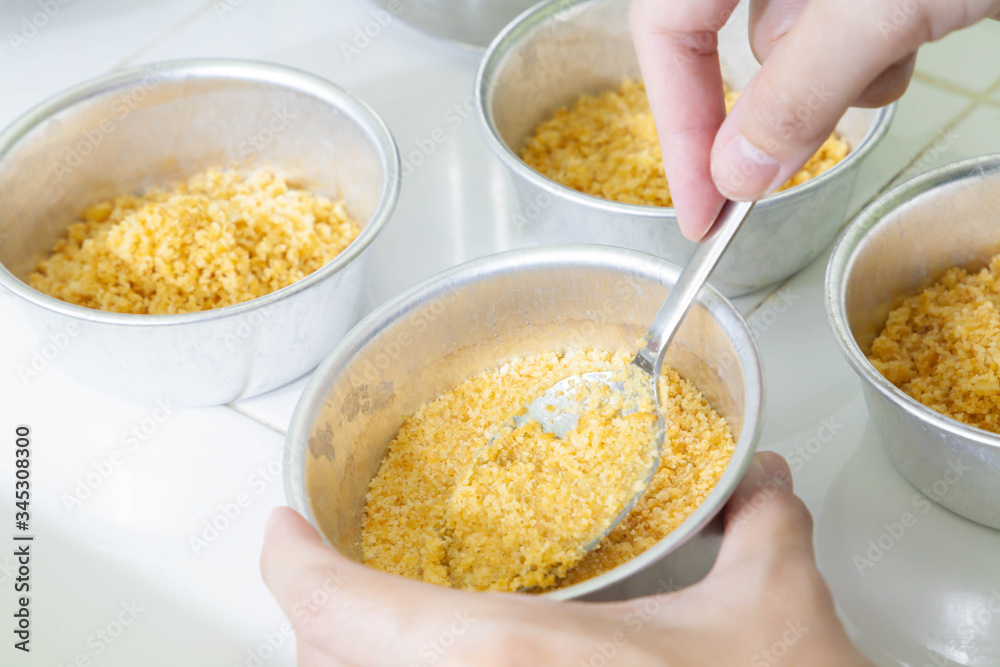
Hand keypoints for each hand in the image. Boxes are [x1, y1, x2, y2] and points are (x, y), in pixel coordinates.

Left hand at [261, 452, 872, 665]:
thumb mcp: (772, 616)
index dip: (287, 561)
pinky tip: (444, 666)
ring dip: (353, 659)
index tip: (281, 528)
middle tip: (338, 576)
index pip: (331, 607)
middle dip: (322, 616)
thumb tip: (762, 482)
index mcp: (503, 655)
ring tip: (374, 628)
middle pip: (322, 661)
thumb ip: (759, 528)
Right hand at [629, 0, 999, 240]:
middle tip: (797, 156)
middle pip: (729, 38)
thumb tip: (737, 174)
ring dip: (837, 74)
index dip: (675, 123)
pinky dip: (870, 53)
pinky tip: (914, 30)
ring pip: (792, 40)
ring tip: (898, 46)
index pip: (665, 27)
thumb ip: (797, 91)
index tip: (702, 209)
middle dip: (777, 99)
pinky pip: (840, 27)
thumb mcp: (881, 6)